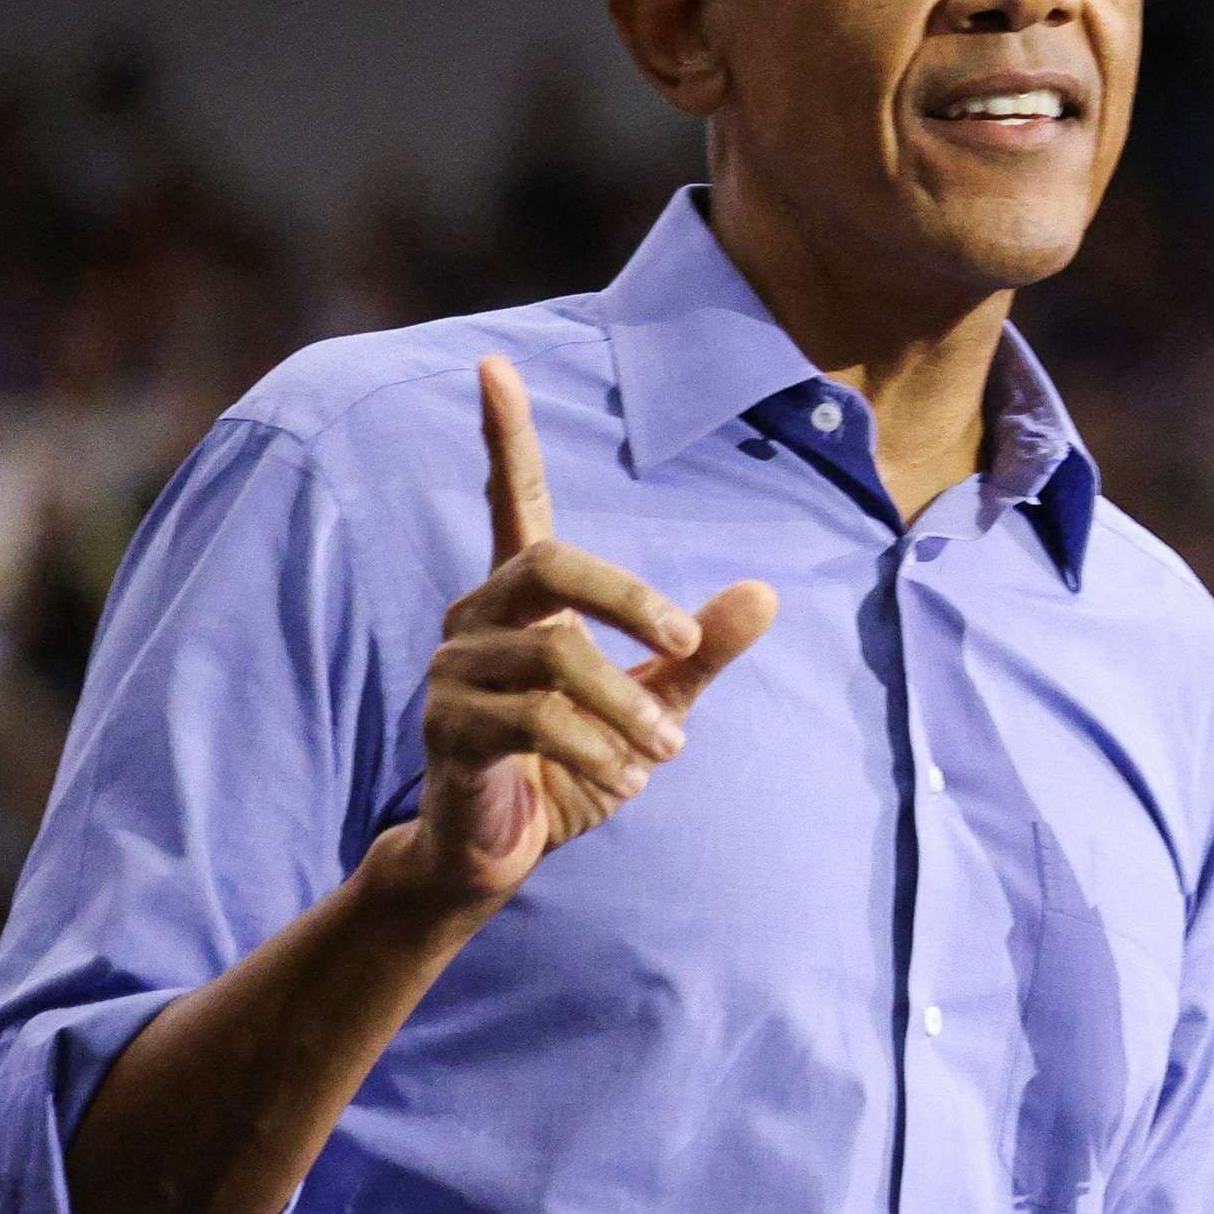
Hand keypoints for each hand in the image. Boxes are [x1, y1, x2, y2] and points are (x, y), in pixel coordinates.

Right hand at [405, 357, 777, 915]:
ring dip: (626, 706)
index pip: (513, 499)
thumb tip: (765, 593)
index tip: (492, 364)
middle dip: (631, 601)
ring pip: (554, 656)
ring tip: (665, 752)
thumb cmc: (575, 764)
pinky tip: (624, 779)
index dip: (506, 435)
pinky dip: (597, 750)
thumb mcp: (656, 705)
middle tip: (685, 643)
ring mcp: (454, 670)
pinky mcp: (448, 728)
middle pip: (552, 565)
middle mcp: (477, 618)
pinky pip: (533, 719)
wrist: (505, 850)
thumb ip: (699, 650)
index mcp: (525, 598)